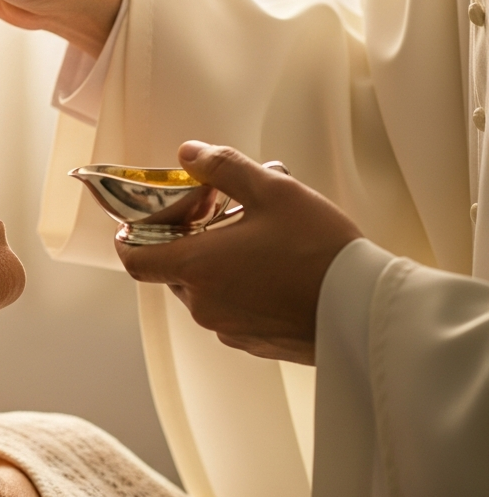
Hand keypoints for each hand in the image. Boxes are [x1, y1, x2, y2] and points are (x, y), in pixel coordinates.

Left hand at [117, 141, 362, 363]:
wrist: (367, 311)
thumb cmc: (318, 249)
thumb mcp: (272, 190)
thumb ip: (223, 167)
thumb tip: (188, 152)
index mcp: (197, 267)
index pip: (134, 260)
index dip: (130, 239)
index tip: (139, 222)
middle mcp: (204, 305)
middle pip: (172, 271)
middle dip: (187, 242)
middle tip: (218, 215)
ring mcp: (230, 329)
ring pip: (204, 291)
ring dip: (216, 264)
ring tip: (258, 237)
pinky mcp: (257, 344)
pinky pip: (231, 311)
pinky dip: (239, 289)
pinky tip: (275, 268)